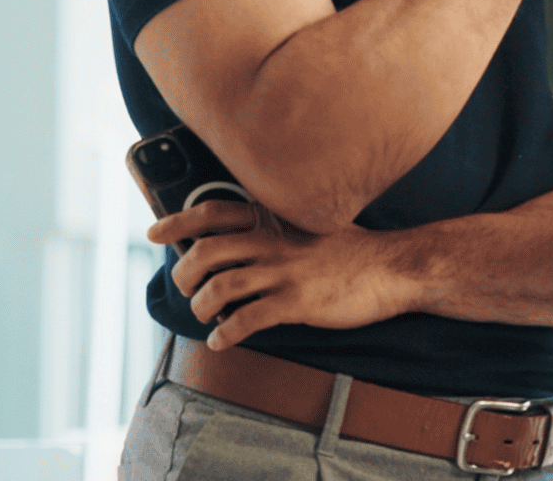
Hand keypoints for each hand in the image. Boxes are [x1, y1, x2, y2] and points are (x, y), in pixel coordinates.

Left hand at [149, 201, 418, 349]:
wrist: (396, 267)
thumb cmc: (356, 251)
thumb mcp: (315, 225)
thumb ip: (281, 229)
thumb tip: (246, 241)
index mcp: (277, 220)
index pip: (216, 213)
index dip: (180, 222)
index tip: (157, 232)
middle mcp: (275, 241)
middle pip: (206, 252)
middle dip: (184, 274)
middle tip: (186, 288)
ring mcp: (286, 271)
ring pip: (219, 287)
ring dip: (200, 307)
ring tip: (204, 316)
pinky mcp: (297, 302)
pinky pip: (246, 320)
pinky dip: (225, 334)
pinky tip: (222, 340)